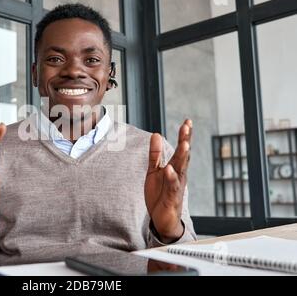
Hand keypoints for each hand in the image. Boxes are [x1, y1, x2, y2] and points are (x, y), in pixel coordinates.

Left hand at [144, 119, 191, 242]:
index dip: (184, 136)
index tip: (187, 122)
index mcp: (175, 168)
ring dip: (183, 156)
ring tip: (184, 143)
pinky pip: (172, 187)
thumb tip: (156, 134)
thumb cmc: (160, 194)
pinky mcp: (171, 198)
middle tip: (187, 126)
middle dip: (185, 141)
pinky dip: (171, 178)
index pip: (181, 149)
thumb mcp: (154, 171)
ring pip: (181, 170)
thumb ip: (155, 154)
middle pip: (183, 156)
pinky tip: (170, 169)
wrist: (162, 220)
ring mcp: (176, 187)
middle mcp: (179, 176)